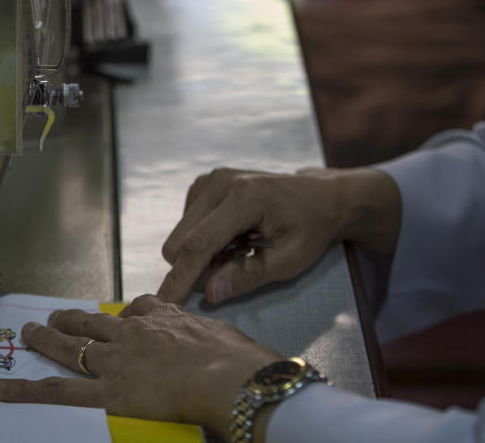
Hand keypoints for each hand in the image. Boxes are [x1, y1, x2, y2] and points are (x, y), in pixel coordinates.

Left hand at [0, 295, 282, 438]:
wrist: (228, 377)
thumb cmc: (235, 360)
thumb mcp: (221, 335)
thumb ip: (204, 336)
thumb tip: (214, 344)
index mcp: (161, 317)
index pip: (136, 310)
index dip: (124, 316)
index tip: (122, 319)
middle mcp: (131, 333)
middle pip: (93, 322)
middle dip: (72, 319)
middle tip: (55, 316)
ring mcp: (115, 360)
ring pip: (71, 346)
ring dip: (45, 339)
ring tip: (28, 334)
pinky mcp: (106, 391)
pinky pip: (57, 390)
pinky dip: (23, 389)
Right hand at [158, 167, 400, 304]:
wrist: (320, 195)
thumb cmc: (311, 228)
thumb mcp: (290, 260)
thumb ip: (248, 276)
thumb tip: (209, 294)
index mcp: (243, 198)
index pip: (198, 244)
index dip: (180, 278)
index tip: (165, 305)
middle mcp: (219, 183)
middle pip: (180, 241)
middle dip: (196, 268)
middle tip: (234, 269)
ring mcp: (209, 180)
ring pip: (180, 235)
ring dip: (203, 254)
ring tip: (240, 249)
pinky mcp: (204, 183)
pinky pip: (186, 224)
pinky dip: (204, 239)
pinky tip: (233, 236)